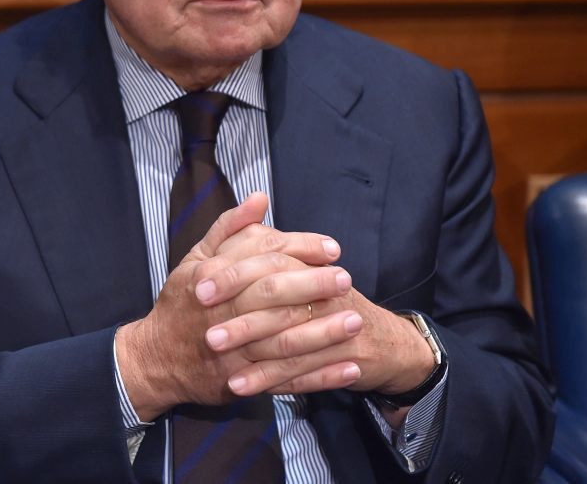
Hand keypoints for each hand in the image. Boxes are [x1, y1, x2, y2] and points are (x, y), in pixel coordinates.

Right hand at [115, 193, 350, 419]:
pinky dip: (319, 375)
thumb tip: (260, 197)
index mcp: (212, 275)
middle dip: (313, 286)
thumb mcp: (196, 258)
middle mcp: (221, 310)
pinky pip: (286, 379)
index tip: (332, 249)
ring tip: (356, 322)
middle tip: (346, 281)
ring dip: (323, 333)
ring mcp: (231, 349)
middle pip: (273, 294)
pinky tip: (348, 368)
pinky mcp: (240, 380)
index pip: (262, 255)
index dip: (300, 249)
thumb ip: (229, 228)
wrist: (156, 359)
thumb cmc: (182, 303)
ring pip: (282, 340)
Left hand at [195, 240, 437, 404]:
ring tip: (216, 359)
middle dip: (239, 317)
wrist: (387, 344)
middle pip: (278, 299)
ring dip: (249, 351)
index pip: (271, 260)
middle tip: (205, 331)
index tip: (199, 288)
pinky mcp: (344, 361)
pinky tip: (238, 386)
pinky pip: (301, 373)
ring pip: (287, 339)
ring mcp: (339, 327)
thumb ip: (274, 238)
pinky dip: (268, 380)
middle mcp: (328, 292)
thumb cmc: (333, 302)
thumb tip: (253, 200)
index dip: (234, 274)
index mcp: (314, 264)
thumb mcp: (306, 266)